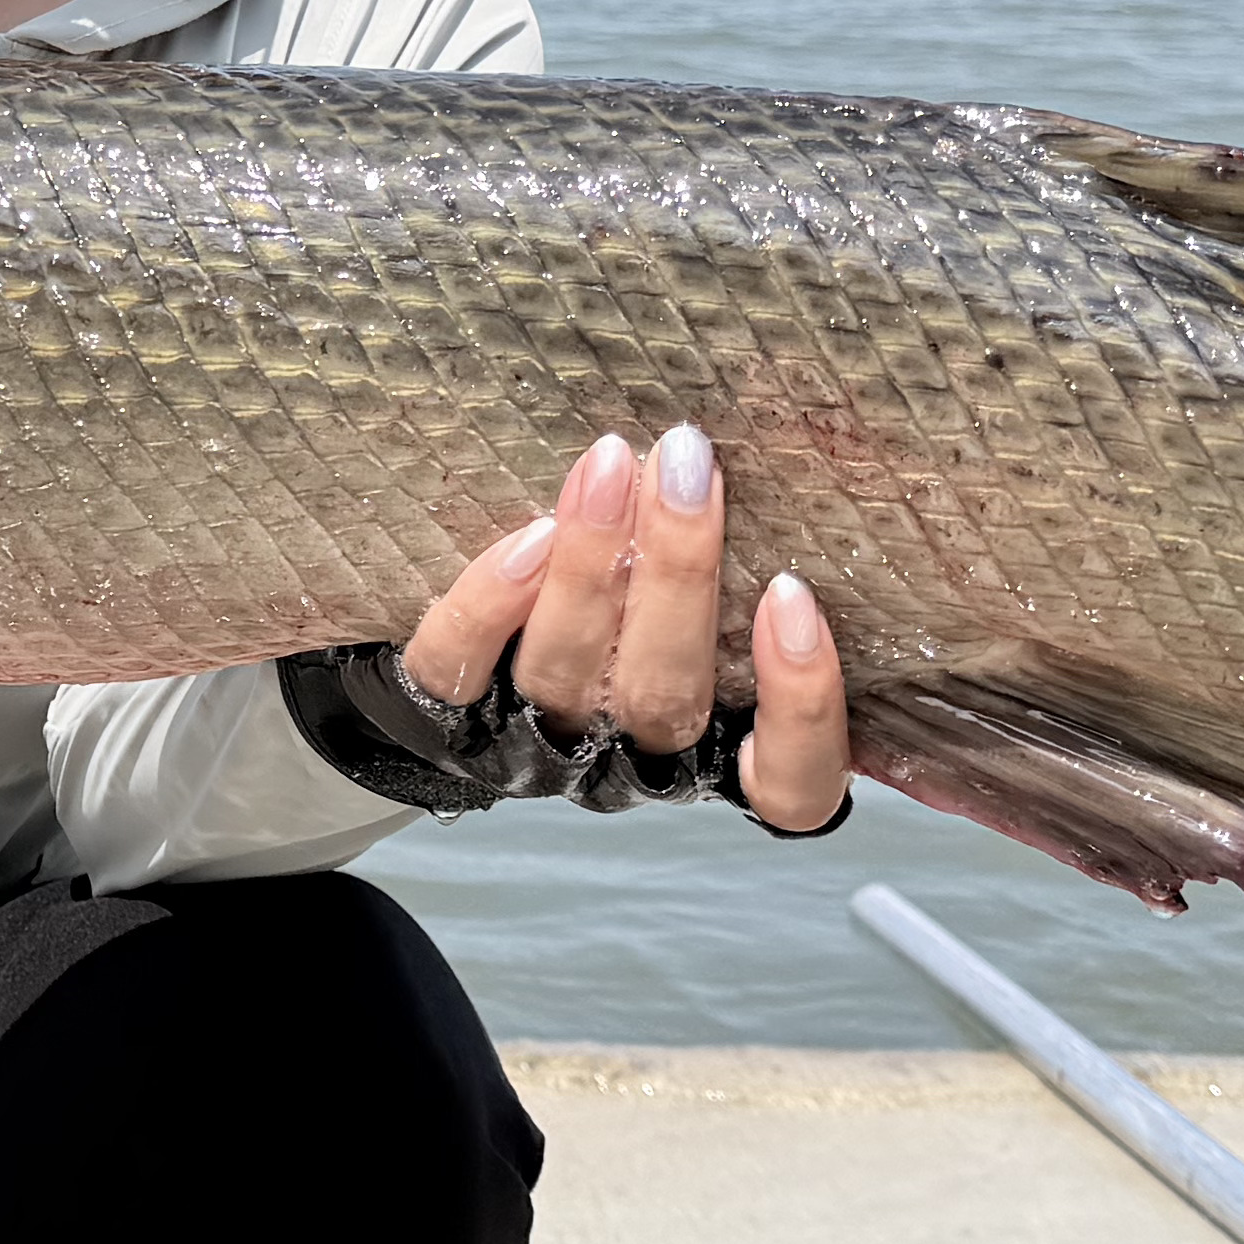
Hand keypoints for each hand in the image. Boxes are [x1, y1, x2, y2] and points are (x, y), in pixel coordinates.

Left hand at [396, 423, 850, 832]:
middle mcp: (626, 761)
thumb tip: (742, 477)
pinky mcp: (445, 719)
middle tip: (686, 463)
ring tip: (608, 466)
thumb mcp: (695, 622)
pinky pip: (457, 667)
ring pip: (566, 671)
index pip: (789, 780)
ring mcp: (532, 746)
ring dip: (590, 563)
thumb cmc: (612, 628)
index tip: (792, 592)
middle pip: (664, 693)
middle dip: (680, 571)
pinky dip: (487, 604)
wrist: (441, 699)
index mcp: (710, 753)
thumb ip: (729, 586)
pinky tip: (526, 536)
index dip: (802, 703)